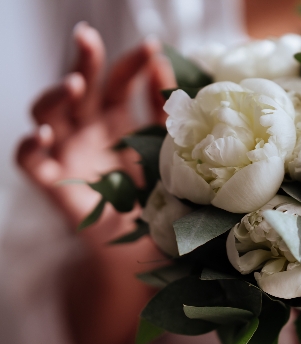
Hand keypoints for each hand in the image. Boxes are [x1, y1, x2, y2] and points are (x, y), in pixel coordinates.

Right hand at [17, 22, 172, 234]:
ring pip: (47, 114)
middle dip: (81, 60)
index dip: (130, 63)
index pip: (116, 81)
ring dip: (55, 96)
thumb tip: (163, 62)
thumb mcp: (162, 147)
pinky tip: (44, 134)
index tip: (152, 47)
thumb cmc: (150, 193)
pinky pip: (30, 160)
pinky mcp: (52, 181)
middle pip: (77, 88)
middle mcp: (86, 130)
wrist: (139, 244)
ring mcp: (66, 153)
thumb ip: (161, 108)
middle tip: (87, 36)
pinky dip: (31, 145)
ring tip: (73, 84)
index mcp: (114, 120)